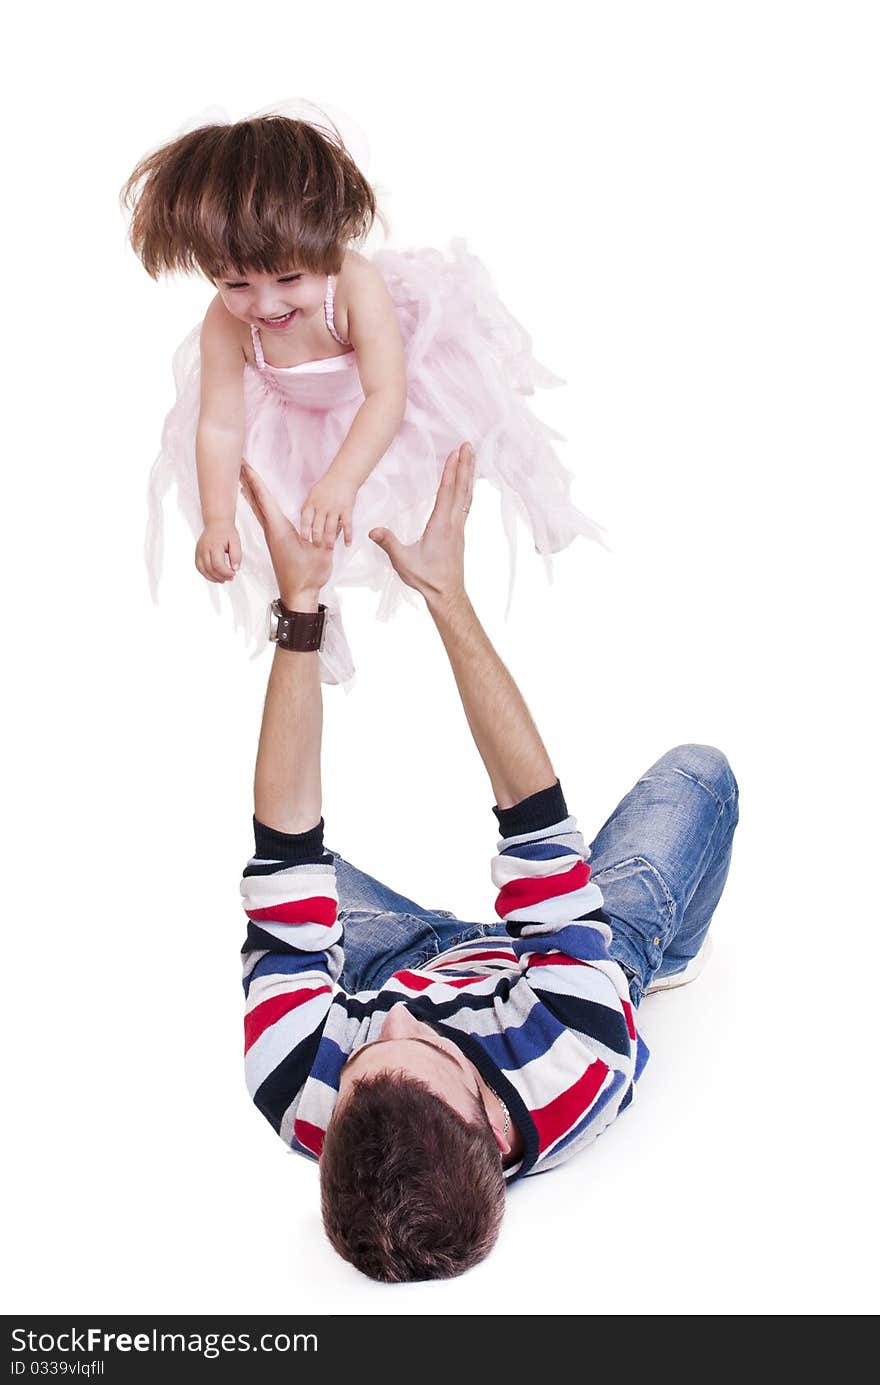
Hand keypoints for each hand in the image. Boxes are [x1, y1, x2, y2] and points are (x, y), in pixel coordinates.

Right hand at [195, 520, 240, 583]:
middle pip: (210, 569)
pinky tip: (214, 576)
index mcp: (214, 545)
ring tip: (223, 579)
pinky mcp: (197, 553)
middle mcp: (204, 548)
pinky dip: (206, 574)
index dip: (226, 573)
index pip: (218, 565)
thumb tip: (235, 568)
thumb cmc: (226, 532)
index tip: (234, 574)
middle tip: (230, 578)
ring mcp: (199, 551)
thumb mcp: (236, 542)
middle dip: (221, 577)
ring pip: (203, 570)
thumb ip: (236, 556)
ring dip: (213, 578)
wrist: (217, 523)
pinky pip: (199, 567)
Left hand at [240, 463, 332, 603]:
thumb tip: (331, 521)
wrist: (298, 595)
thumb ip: (324, 535)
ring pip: (258, 509)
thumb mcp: (321, 553)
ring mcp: (272, 536)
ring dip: (251, 492)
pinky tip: (256, 503)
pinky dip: (258, 505)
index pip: (265, 499)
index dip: (256, 481)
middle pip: (257, 501)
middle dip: (248, 482)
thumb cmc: (309, 575)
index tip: (246, 466)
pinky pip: (263, 517)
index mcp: (279, 529)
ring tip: (243, 479)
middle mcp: (271, 530)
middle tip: (238, 465)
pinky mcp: (275, 542)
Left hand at [300, 471, 357, 549]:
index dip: (304, 531)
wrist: (343, 476)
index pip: (305, 520)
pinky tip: (348, 544)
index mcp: (311, 503)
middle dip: (316, 539)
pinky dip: (348, 536)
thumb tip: (303, 524)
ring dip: (330, 540)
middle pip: (317, 526)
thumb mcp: (312, 494)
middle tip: (316, 549)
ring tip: (329, 549)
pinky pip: (347, 525)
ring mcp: (335, 509)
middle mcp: (322, 507)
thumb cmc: (326, 486)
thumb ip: (308, 508)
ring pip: (331, 528)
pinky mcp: (347, 510)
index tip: (303, 541)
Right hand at [369, 443, 473, 603]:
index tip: (455, 453)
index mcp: (441, 526)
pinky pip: (465, 504)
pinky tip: (468, 483)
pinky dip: (467, 489)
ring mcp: (459, 527)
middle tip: (468, 444)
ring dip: (469, 474)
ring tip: (471, 456)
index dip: (451, 472)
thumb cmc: (426, 578)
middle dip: (465, 465)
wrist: (446, 594)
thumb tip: (373, 530)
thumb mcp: (403, 562)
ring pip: (466, 495)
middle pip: (461, 488)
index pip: (446, 493)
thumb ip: (389, 544)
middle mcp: (453, 523)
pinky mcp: (459, 532)